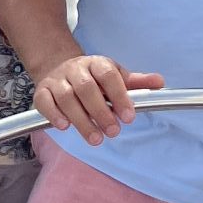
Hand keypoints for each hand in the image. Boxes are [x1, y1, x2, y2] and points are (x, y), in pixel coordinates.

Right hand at [33, 53, 164, 143]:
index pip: (109, 76)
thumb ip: (137, 82)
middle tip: (113, 132)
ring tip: (95, 138)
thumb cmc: (93, 77)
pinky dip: (53, 114)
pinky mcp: (42, 92)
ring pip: (66, 97)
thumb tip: (160, 82)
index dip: (119, 96)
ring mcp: (57, 80)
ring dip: (81, 119)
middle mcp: (76, 70)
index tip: (129, 117)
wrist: (58, 67)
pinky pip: (45, 102)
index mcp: (97, 64)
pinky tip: (65, 127)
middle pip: (86, 88)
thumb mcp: (116, 75)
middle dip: (100, 112)